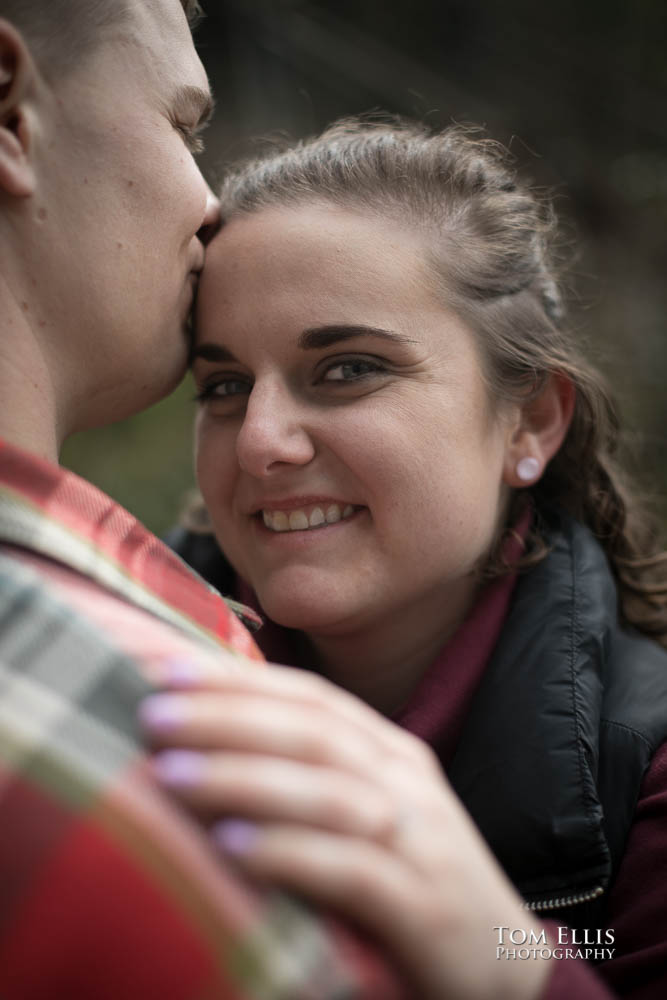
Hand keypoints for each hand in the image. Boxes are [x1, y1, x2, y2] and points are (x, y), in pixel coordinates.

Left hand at [140, 659, 552, 999]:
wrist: (502, 968)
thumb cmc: (407, 883)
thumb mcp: (361, 817)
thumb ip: (305, 780)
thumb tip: (204, 750)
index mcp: (390, 752)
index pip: (310, 697)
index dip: (239, 679)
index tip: (166, 667)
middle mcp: (405, 781)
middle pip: (314, 732)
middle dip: (229, 717)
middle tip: (153, 712)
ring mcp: (420, 839)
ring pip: (328, 791)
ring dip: (244, 777)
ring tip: (170, 773)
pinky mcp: (424, 905)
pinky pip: (352, 870)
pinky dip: (289, 853)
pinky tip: (231, 847)